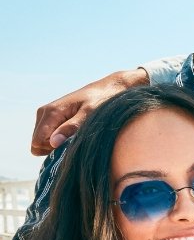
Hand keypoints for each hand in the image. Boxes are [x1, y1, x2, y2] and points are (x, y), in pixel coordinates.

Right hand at [31, 69, 148, 155]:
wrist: (109, 89)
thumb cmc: (102, 101)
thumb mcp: (90, 115)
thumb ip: (72, 128)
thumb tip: (53, 143)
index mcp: (51, 112)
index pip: (38, 142)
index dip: (52, 149)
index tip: (72, 144)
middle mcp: (45, 113)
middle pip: (38, 144)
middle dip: (55, 148)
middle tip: (78, 140)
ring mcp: (48, 116)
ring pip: (43, 142)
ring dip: (59, 144)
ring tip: (79, 135)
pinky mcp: (54, 119)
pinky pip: (50, 138)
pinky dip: (61, 140)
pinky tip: (77, 134)